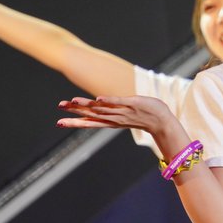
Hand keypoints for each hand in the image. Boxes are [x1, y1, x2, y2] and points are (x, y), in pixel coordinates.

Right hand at [57, 95, 188, 152]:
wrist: (162, 122)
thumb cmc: (144, 117)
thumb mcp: (124, 117)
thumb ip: (112, 113)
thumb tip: (100, 108)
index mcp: (112, 122)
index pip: (90, 122)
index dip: (75, 122)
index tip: (59, 123)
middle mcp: (115, 118)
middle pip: (91, 114)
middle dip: (74, 112)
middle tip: (59, 108)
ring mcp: (123, 112)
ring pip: (101, 108)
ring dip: (86, 105)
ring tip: (71, 100)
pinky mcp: (132, 104)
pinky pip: (118, 102)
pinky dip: (108, 101)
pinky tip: (97, 99)